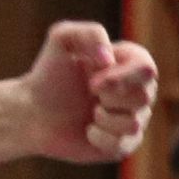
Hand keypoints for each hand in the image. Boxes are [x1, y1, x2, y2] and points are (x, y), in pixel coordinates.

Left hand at [21, 19, 159, 164]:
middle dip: (109, 97)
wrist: (31, 111)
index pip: (147, 69)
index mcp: (131, 63)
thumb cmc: (49, 74)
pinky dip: (98, 137)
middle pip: (144, 97)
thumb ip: (90, 33)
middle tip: (89, 93)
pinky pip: (122, 145)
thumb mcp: (62, 39)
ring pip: (134, 123)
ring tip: (89, 112)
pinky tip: (87, 130)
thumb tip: (110, 59)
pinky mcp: (122, 145)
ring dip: (103, 118)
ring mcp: (133, 119)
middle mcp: (138, 91)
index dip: (121, 78)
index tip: (92, 83)